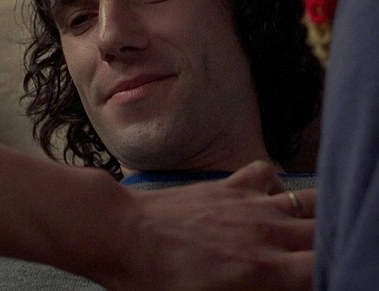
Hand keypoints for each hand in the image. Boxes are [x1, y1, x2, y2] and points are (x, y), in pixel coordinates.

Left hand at [106, 161, 313, 290]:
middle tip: (316, 259)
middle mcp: (266, 232)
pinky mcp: (227, 185)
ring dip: (314, 217)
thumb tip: (270, 284)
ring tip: (305, 233)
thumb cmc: (154, 281)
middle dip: (331, 246)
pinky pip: (267, 174)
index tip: (322, 278)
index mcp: (265, 270)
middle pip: (327, 233)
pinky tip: (265, 201)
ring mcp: (248, 203)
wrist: (119, 233)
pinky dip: (275, 186)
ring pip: (308, 200)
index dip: (333, 273)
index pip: (328, 268)